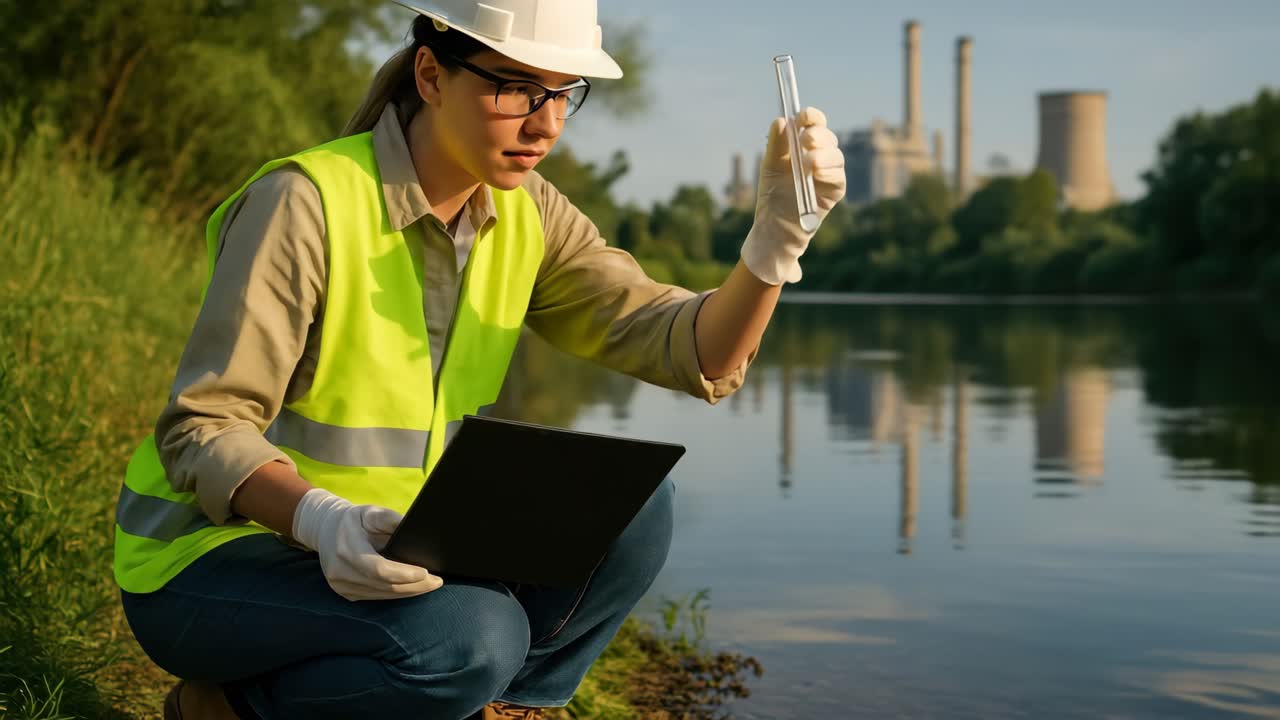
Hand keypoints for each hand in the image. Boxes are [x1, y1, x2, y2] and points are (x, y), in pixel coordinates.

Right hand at [291, 487, 442, 600]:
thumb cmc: (353, 520)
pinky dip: (395, 593)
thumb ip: (390, 520)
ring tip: (430, 585)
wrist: (324, 530)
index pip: (378, 569)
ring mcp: (341, 585)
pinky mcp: (345, 593)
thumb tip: (415, 529)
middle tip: (437, 581)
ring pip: (382, 594)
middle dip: (414, 585)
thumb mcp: (371, 511)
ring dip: (408, 592)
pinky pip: (375, 596)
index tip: (426, 572)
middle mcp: (340, 571)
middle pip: (384, 585)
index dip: (404, 573)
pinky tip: (411, 587)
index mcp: (346, 548)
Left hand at [740, 107, 845, 284]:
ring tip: (807, 163)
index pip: (814, 123)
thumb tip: (781, 120)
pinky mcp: (836, 189)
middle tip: (805, 140)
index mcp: (804, 145)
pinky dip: (828, 171)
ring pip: (836, 154)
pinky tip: (816, 172)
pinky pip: (838, 175)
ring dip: (822, 154)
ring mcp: (830, 172)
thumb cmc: (773, 195)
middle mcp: (820, 155)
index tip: (803, 117)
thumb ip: (776, 144)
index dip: (811, 117)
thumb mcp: (770, 166)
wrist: (776, 226)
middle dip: (817, 135)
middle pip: (827, 136)